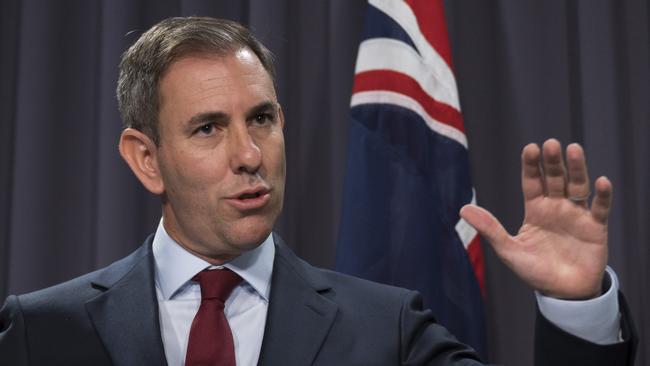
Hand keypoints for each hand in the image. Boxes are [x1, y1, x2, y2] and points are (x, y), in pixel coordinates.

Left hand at [460, 139, 610, 299]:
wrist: (563, 294)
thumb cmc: (534, 271)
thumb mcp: (508, 250)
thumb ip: (490, 228)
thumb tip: (462, 209)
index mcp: (535, 210)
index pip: (532, 182)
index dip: (531, 166)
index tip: (530, 148)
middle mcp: (556, 207)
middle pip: (555, 179)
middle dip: (552, 162)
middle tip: (551, 144)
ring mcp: (577, 215)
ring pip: (578, 186)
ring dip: (577, 169)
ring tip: (574, 150)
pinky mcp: (596, 228)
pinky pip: (600, 208)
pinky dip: (602, 195)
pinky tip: (602, 182)